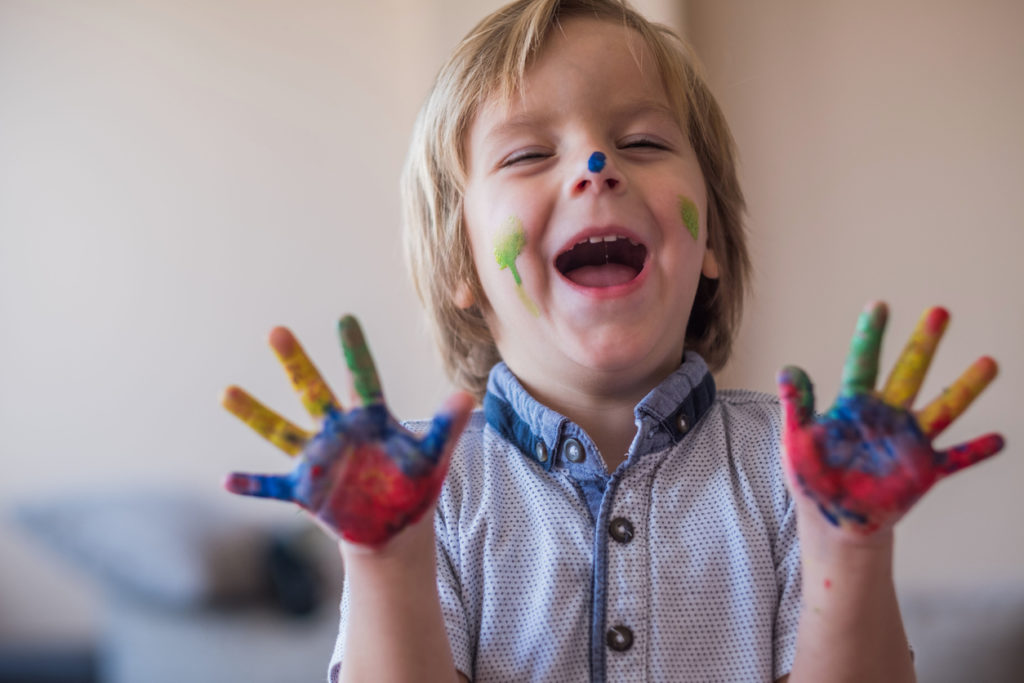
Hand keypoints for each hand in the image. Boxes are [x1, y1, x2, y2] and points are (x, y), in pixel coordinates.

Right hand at [221, 315, 473, 546]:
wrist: (394, 526)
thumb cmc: (413, 485)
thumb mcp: (433, 458)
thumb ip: (445, 428)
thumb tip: (466, 395)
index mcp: (371, 419)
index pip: (363, 378)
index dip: (355, 351)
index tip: (346, 318)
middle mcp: (338, 431)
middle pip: (313, 391)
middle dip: (296, 363)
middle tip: (277, 331)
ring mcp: (318, 458)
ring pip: (282, 431)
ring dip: (255, 414)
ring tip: (227, 392)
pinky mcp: (305, 489)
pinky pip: (273, 486)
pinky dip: (252, 485)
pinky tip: (227, 480)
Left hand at [777, 302, 1003, 534]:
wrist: (834, 520)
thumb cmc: (812, 477)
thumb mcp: (796, 441)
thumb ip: (796, 406)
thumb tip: (787, 369)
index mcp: (854, 406)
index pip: (862, 363)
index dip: (870, 335)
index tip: (879, 305)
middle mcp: (886, 416)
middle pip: (909, 373)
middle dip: (923, 343)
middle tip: (940, 312)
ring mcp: (909, 442)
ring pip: (943, 408)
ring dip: (965, 387)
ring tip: (989, 362)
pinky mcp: (924, 471)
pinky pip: (955, 459)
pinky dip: (975, 451)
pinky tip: (999, 440)